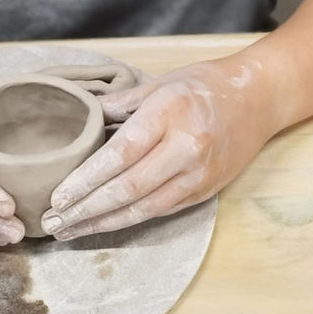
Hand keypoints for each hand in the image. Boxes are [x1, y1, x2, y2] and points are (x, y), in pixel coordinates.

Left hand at [40, 56, 276, 240]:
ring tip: (70, 230)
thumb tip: (81, 121)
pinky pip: (162, 210)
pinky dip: (130, 220)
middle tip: (52, 221)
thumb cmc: (208, 85)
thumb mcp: (162, 83)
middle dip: (86, 209)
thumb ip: (121, 104)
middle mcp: (187, 146)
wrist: (260, 98)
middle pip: (127, 188)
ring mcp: (199, 172)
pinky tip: (105, 224)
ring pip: (144, 208)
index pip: (120, 154)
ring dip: (103, 223)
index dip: (85, 179)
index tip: (57, 196)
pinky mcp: (206, 189)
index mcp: (171, 113)